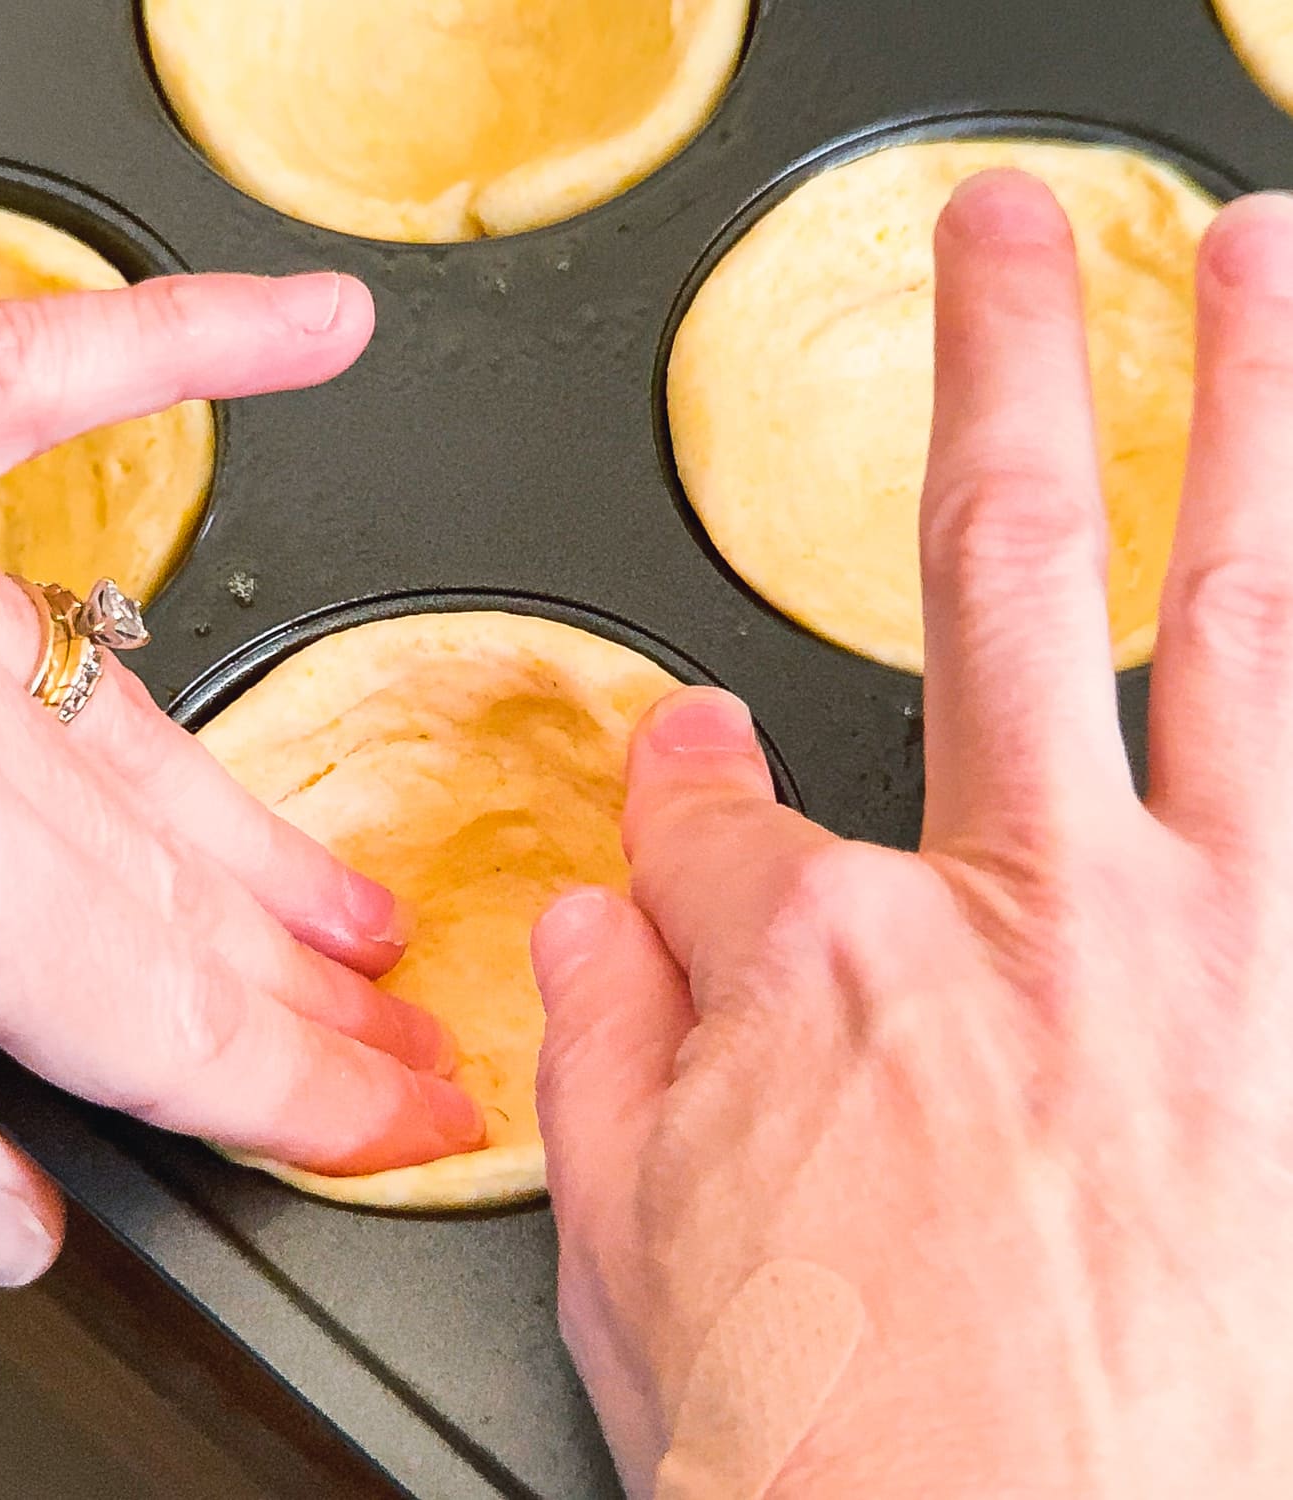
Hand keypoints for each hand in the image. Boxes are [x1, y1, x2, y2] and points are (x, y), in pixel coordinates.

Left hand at [0, 271, 482, 1286]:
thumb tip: (6, 1216)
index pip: (155, 1006)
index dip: (295, 1084)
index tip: (392, 1113)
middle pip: (167, 881)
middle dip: (304, 994)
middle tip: (406, 1042)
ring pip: (132, 719)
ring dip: (260, 837)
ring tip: (355, 914)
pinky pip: (32, 370)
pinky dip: (180, 346)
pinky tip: (302, 331)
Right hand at [533, 174, 1292, 1497]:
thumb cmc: (834, 1473)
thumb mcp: (624, 1254)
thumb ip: (602, 1041)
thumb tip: (599, 899)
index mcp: (804, 966)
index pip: (716, 805)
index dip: (692, 794)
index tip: (699, 789)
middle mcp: (1007, 905)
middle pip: (996, 559)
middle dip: (998, 362)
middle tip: (1016, 230)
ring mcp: (1195, 947)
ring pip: (1240, 606)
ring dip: (1250, 414)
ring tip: (1264, 267)